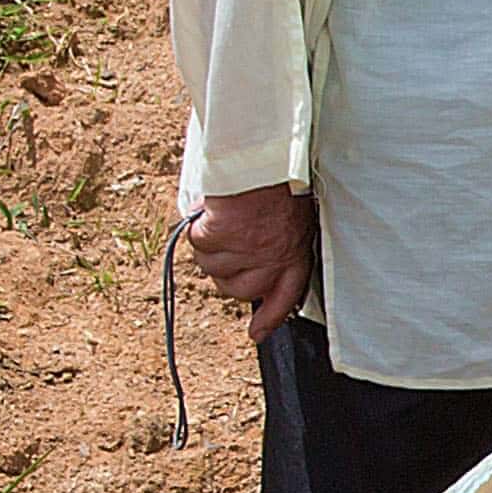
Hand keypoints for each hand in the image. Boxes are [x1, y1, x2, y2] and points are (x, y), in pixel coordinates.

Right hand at [188, 180, 313, 338]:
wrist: (263, 158)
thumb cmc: (278, 183)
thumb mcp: (292, 219)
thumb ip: (278, 246)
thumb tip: (250, 267)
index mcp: (294, 254)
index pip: (284, 297)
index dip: (270, 318)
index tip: (256, 334)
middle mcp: (271, 258)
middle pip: (237, 290)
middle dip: (226, 273)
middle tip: (226, 247)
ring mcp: (245, 249)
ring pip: (212, 267)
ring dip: (209, 246)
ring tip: (223, 220)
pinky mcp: (220, 235)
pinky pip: (198, 243)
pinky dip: (197, 227)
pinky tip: (210, 211)